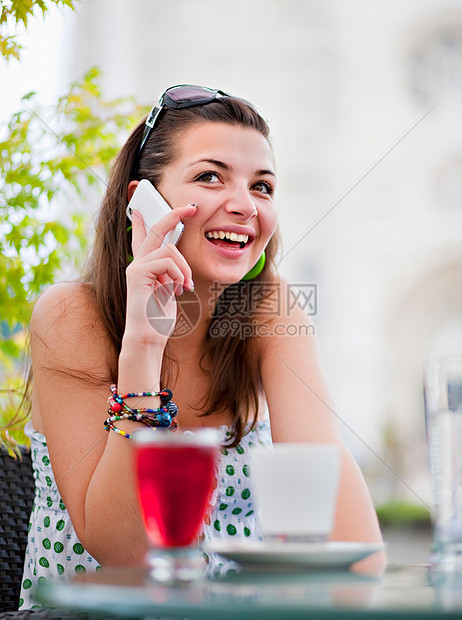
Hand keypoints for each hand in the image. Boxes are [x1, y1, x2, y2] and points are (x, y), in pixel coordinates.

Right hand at [124, 205, 196, 345]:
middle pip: (157, 230)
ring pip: (170, 249)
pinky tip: (178, 290)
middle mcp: (137, 264)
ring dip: (184, 268)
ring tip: (185, 287)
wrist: (148, 337)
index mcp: (144, 268)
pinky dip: (178, 275)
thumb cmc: (159, 318)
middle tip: (191, 207)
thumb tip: (177, 257)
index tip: (140, 209)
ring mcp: (136, 267)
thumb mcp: (169, 289)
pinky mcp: (138, 273)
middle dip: (174, 215)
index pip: (142, 239)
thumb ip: (170, 272)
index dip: (143, 223)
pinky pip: (168, 261)